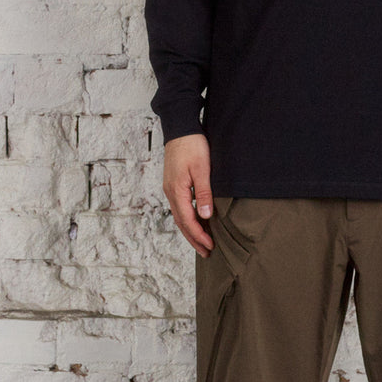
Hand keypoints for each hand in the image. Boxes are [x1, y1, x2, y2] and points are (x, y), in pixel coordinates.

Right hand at [162, 134, 214, 258]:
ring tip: (201, 243)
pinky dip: (187, 220)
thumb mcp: (202, 169)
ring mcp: (170, 189)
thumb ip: (204, 193)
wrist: (180, 129)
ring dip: (190, 231)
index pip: (188, 220)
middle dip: (194, 239)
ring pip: (179, 217)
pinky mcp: (173, 185)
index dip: (199, 235)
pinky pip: (179, 208)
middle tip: (206, 252)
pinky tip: (194, 223)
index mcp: (177, 191)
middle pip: (181, 223)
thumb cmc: (192, 146)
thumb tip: (205, 216)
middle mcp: (171, 193)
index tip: (210, 246)